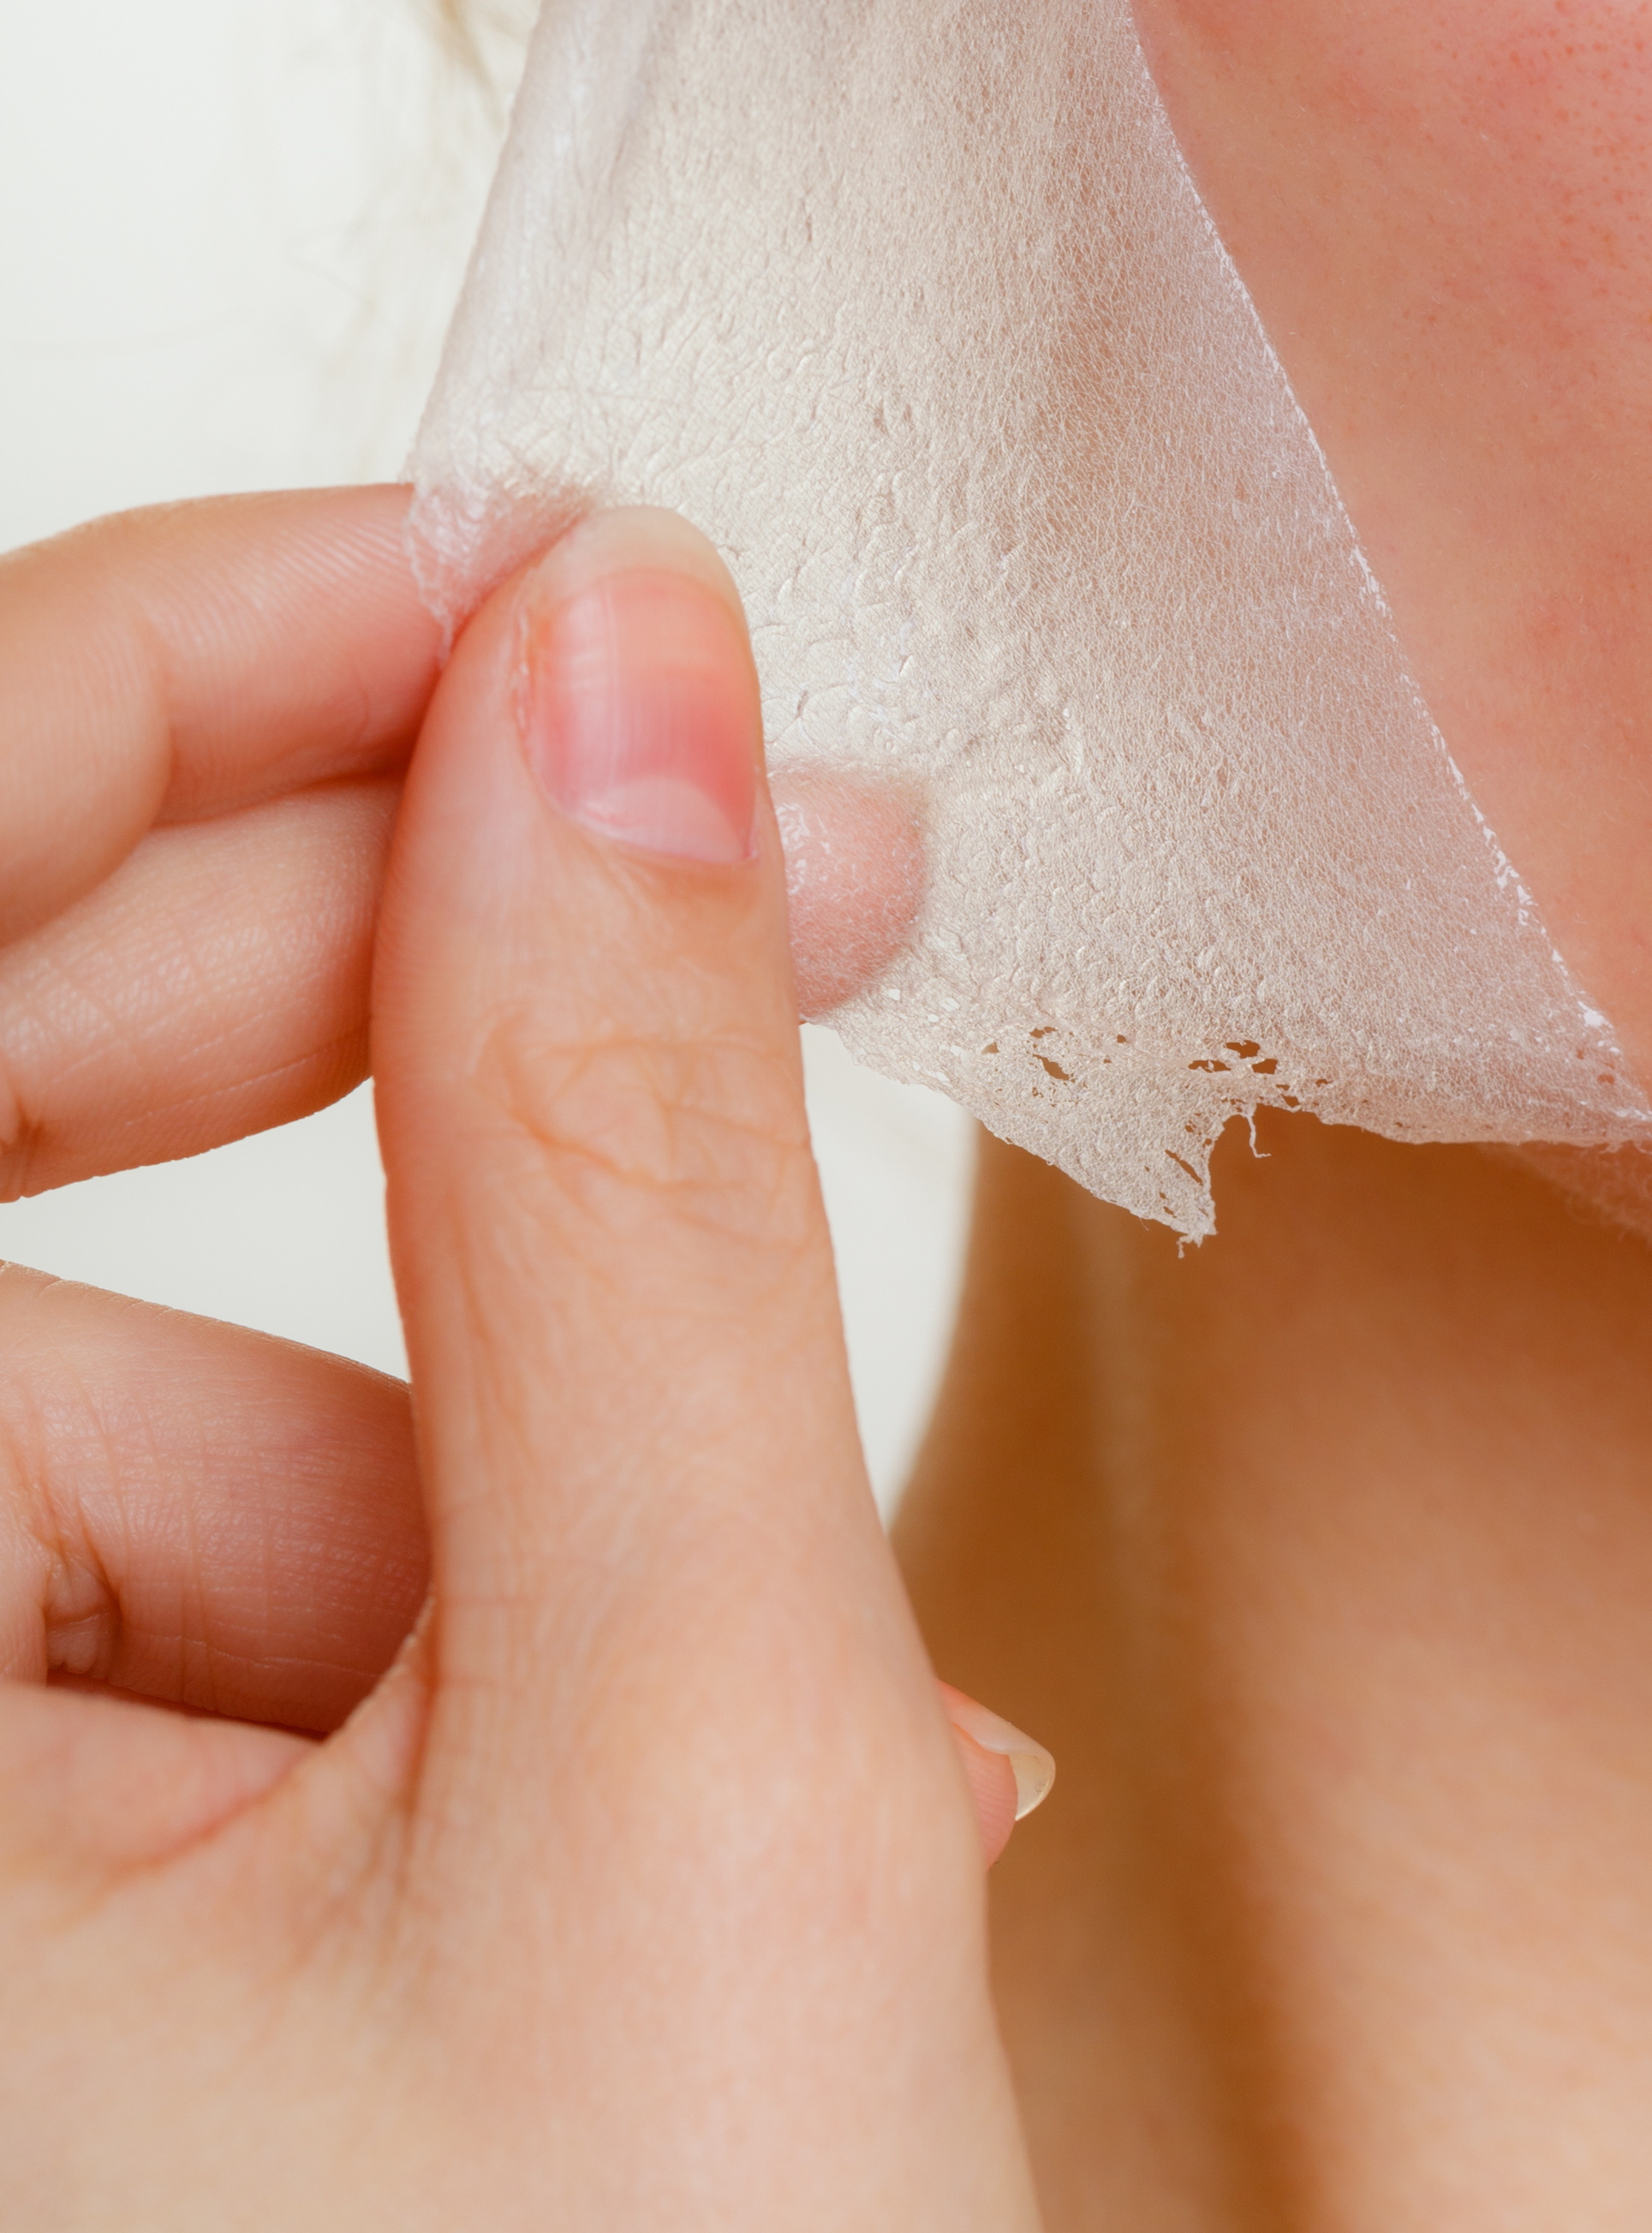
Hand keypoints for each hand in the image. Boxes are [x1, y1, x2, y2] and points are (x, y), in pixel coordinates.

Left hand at [3, 502, 1047, 2227]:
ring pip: (116, 1413)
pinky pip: (124, 1613)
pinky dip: (415, 1631)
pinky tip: (648, 1807)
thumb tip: (610, 667)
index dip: (191, 660)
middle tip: (810, 879)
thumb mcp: (687, 1784)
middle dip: (428, 987)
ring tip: (817, 1712)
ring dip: (497, 1453)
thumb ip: (624, 1171)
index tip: (538, 563)